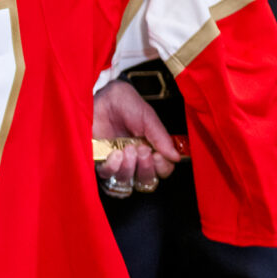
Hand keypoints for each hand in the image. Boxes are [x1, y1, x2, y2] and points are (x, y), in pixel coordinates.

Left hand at [92, 80, 179, 196]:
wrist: (105, 96)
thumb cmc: (128, 105)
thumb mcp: (148, 119)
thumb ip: (161, 138)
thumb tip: (176, 157)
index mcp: (151, 150)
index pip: (162, 171)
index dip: (162, 168)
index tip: (157, 155)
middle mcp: (135, 160)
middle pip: (146, 181)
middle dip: (146, 168)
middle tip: (142, 150)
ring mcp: (117, 162)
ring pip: (126, 181)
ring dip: (129, 168)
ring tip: (128, 149)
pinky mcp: (100, 161)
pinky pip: (106, 176)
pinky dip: (112, 168)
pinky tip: (115, 153)